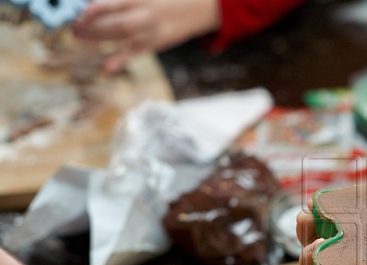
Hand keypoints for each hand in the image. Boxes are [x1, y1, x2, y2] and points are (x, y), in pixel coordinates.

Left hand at [72, 0, 219, 72]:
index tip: (83, 12)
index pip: (118, 4)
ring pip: (124, 36)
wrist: (202, 8)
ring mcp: (154, 31)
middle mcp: (149, 15)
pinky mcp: (158, 43)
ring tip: (79, 35)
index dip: (99, 8)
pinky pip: (138, 52)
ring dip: (100, 37)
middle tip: (74, 27)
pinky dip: (122, 59)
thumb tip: (98, 2)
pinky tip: (107, 67)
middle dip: (93, 25)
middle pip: (117, 23)